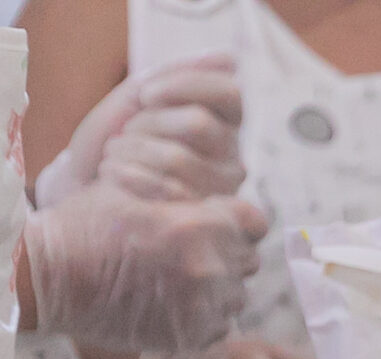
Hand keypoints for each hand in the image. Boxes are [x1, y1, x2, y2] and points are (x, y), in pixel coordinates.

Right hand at [23, 185, 265, 351]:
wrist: (53, 278)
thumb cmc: (87, 227)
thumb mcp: (134, 190)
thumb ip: (186, 197)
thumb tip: (221, 204)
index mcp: (198, 227)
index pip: (256, 222)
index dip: (238, 219)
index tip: (220, 221)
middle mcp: (209, 268)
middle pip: (249, 259)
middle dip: (228, 251)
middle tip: (193, 250)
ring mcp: (203, 306)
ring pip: (238, 294)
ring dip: (219, 286)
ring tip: (181, 277)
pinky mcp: (191, 336)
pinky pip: (220, 324)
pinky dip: (205, 314)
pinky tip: (175, 301)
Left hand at [34, 54, 246, 206]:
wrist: (88, 179)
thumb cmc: (116, 134)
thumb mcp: (140, 95)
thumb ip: (179, 75)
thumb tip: (228, 58)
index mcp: (224, 120)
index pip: (228, 93)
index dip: (184, 87)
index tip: (145, 94)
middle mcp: (232, 153)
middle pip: (198, 123)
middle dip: (149, 123)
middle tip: (129, 132)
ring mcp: (220, 187)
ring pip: (179, 158)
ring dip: (133, 151)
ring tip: (117, 155)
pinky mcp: (198, 217)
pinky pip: (168, 190)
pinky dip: (129, 177)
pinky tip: (115, 177)